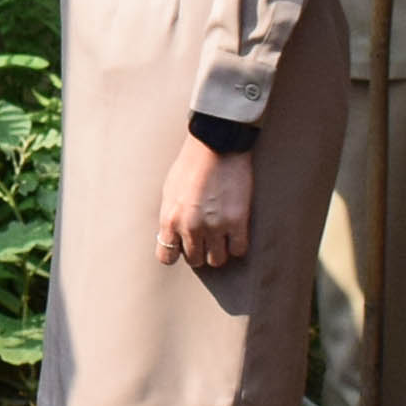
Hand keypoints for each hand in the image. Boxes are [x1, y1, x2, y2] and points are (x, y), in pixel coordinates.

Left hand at [156, 137, 254, 268]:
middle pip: (195, 260)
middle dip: (200, 251)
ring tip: (222, 236)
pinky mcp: (237, 221)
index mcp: (170, 219)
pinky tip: (236, 233)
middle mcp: (190, 227)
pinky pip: (239, 250)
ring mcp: (215, 226)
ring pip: (217, 260)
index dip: (176, 253)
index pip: (167, 257)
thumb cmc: (191, 164)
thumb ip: (171, 216)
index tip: (184, 245)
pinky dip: (237, 245)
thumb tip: (173, 235)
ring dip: (219, 251)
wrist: (216, 145)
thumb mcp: (169, 191)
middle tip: (206, 237)